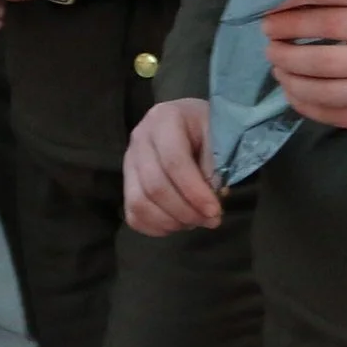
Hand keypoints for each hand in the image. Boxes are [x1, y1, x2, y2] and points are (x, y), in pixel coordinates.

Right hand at [123, 98, 222, 234]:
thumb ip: (216, 164)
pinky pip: (133, 214)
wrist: (192, 123)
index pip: (173, 161)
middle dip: (186, 211)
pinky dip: (156, 227)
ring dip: (171, 221)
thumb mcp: (219, 135)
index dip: (194, 191)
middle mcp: (139, 138)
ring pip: (139, 203)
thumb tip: (211, 197)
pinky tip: (178, 223)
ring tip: (195, 220)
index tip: (215, 210)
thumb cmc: (208, 129)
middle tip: (211, 220)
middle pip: (155, 186)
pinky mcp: (126, 182)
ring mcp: (128, 161)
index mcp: (164, 119)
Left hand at [262, 0, 346, 132]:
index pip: (327, 22)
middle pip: (320, 61)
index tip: (269, 23)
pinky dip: (308, 106)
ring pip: (323, 93)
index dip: (292, 24)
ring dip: (291, 82)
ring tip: (279, 71)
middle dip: (285, 55)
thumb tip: (297, 12)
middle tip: (270, 49)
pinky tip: (295, 94)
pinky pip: (335, 116)